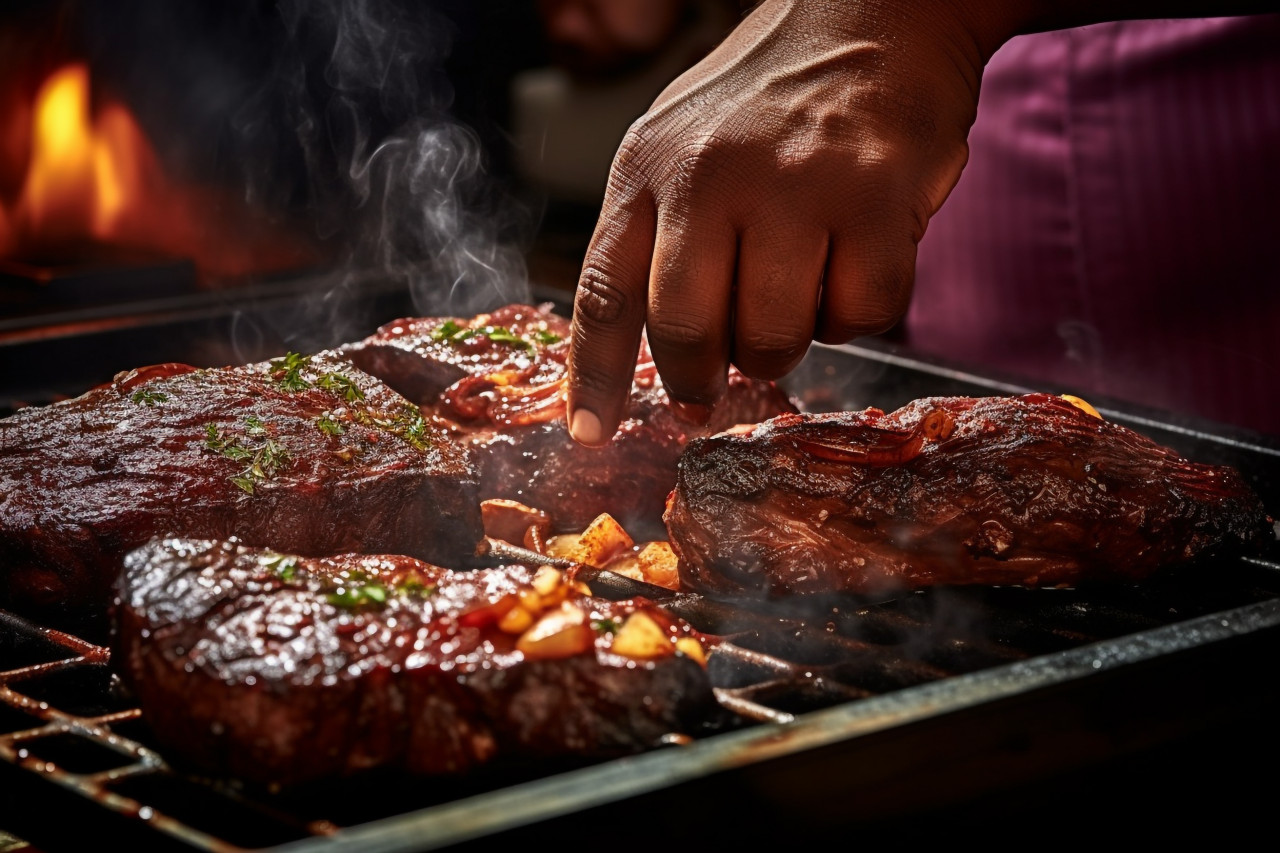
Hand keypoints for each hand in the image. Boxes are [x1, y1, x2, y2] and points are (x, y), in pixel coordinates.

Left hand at [565, 0, 1000, 445]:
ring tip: (795, 293)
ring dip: (782, 344)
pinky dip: (857, 313)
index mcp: (648, 166)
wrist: (875, 13)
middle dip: (700, 377)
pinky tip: (854, 264)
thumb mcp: (679, 141)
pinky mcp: (873, 200)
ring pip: (772, 338)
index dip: (595, 376)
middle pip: (684, 330)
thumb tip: (636, 342)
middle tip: (716, 381)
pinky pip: (858, 316)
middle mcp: (708, 174)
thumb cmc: (773, 95)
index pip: (603, 291)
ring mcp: (792, 187)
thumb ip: (654, 232)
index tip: (591, 434)